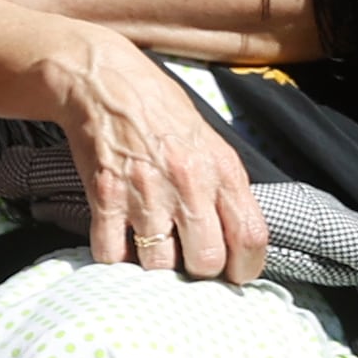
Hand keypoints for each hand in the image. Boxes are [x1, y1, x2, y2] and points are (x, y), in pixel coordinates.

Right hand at [35, 26, 266, 281]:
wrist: (106, 83)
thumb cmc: (164, 114)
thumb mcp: (212, 144)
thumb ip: (227, 190)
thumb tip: (239, 242)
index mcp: (223, 171)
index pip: (251, 238)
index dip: (246, 268)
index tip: (234, 274)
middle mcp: (189, 184)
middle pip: (206, 262)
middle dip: (198, 272)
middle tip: (187, 261)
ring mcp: (146, 192)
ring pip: (159, 265)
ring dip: (155, 267)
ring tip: (151, 249)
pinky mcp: (106, 196)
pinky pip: (112, 254)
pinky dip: (114, 259)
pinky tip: (120, 243)